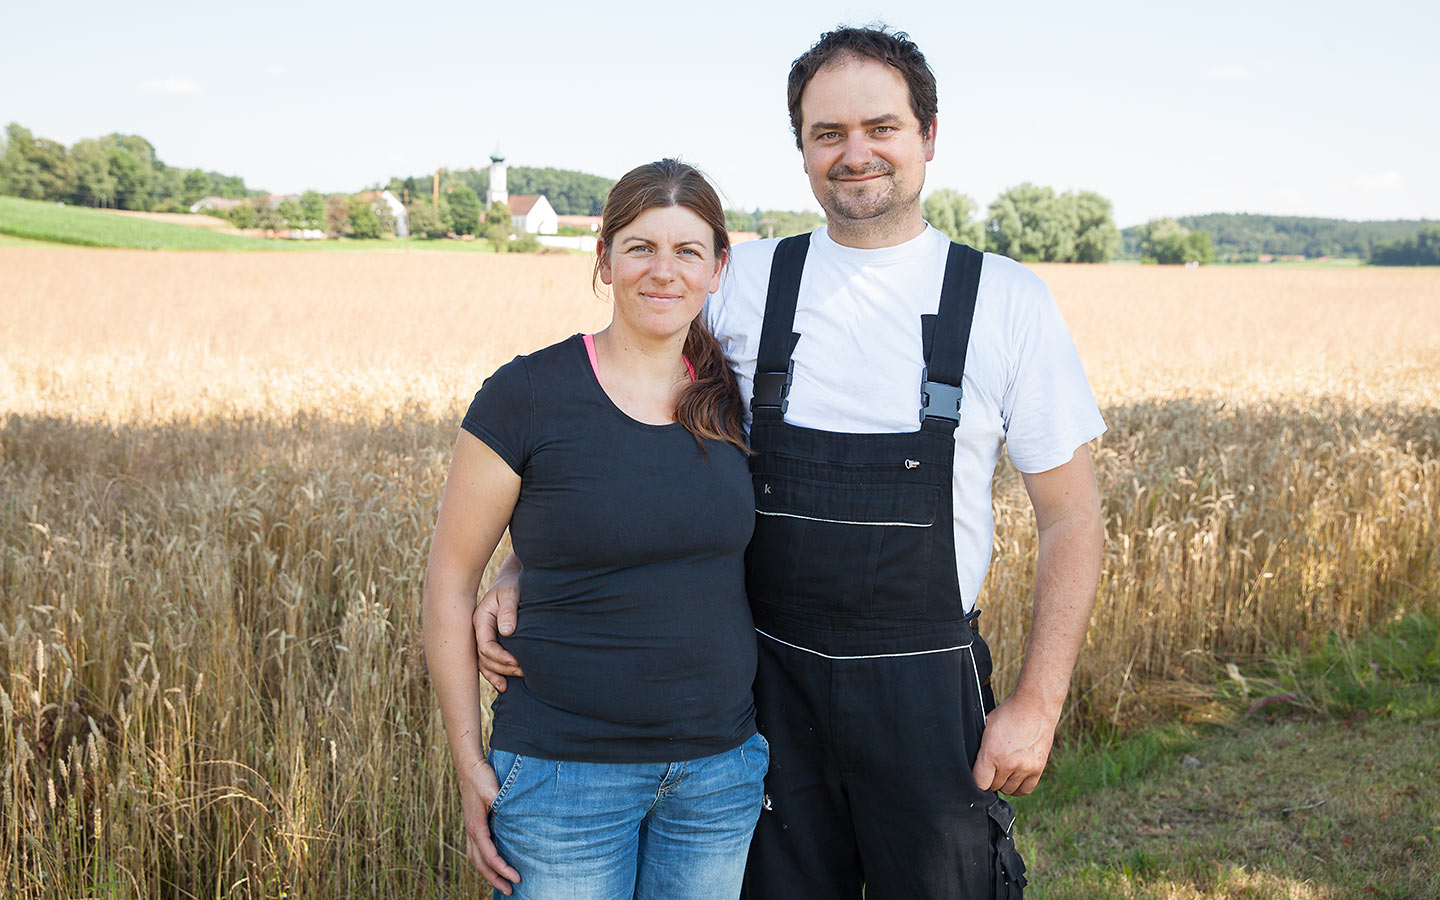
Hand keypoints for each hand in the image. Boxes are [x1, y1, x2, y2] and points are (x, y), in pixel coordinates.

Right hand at [458, 758, 520, 893]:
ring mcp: (470, 829)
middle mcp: (470, 831)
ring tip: (502, 883)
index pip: (489, 856)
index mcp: (475, 827)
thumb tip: (510, 815)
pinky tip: (494, 863)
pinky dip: (484, 861)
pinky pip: (476, 850)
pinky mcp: (473, 825)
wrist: (469, 766)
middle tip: (511, 890)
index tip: (517, 877)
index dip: (502, 869)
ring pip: (475, 859)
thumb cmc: (481, 777)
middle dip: (494, 879)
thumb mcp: (492, 790)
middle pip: (480, 863)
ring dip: (488, 873)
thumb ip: (500, 803)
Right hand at [474, 575, 522, 691]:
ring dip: (499, 673)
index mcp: (481, 619)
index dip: (500, 657)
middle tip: (523, 670)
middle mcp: (479, 630)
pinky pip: (488, 661)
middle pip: (484, 658)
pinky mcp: (491, 641)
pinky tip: (504, 685)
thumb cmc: (512, 585)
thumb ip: (508, 611)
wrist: (512, 581)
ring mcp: (483, 637)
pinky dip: (495, 674)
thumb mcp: (511, 593)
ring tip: (517, 678)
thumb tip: (507, 632)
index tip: (516, 661)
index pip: (485, 646)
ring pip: (484, 663)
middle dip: (502, 667)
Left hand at [971, 693, 1057, 795]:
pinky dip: (1018, 788)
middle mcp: (1008, 764)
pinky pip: (1025, 790)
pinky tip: (1014, 779)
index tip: (977, 775)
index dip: (976, 781)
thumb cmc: (1008, 714)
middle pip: (994, 787)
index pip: (980, 783)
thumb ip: (981, 747)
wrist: (1035, 707)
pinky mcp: (1038, 768)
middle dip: (990, 779)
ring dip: (1004, 783)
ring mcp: (1025, 767)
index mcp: (991, 753)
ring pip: (1009, 790)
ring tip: (1003, 771)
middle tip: (991, 769)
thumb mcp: (986, 726)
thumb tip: (973, 762)